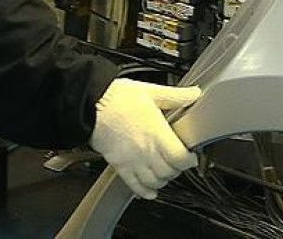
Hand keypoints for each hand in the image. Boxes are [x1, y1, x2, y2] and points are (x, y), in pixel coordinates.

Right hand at [88, 78, 200, 199]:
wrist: (88, 103)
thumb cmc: (115, 97)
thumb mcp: (149, 91)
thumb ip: (175, 95)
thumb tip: (193, 93)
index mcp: (157, 133)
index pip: (181, 159)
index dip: (189, 160)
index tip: (190, 156)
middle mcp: (146, 150)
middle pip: (169, 172)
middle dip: (176, 169)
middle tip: (176, 162)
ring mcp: (132, 160)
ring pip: (154, 181)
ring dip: (162, 179)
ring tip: (162, 172)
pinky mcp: (119, 164)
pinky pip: (134, 185)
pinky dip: (144, 191)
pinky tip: (149, 190)